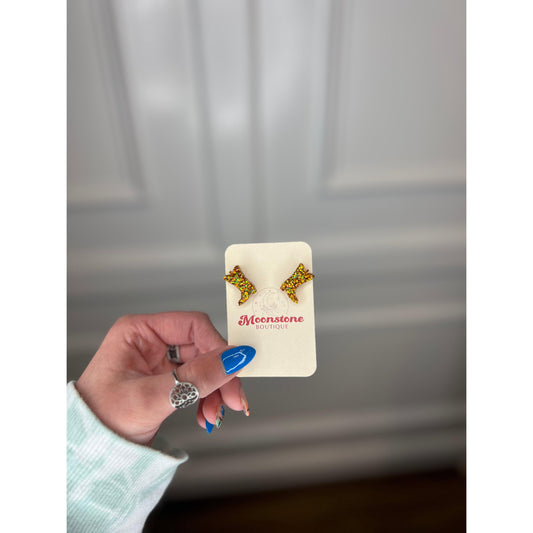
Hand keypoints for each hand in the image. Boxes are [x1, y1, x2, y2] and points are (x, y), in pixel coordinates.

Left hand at [75, 312, 252, 444]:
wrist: (88, 457)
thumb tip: (235, 358)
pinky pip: (198, 382)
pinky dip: (207, 398)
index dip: (217, 346)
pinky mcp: (166, 381)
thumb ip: (196, 378)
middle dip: (219, 375)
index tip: (234, 369)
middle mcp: (150, 342)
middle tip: (233, 400)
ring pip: (204, 366)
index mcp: (139, 332)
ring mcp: (159, 362)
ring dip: (216, 390)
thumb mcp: (151, 398)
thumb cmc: (101, 422)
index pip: (192, 326)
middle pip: (202, 347)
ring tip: (215, 415)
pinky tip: (206, 415)